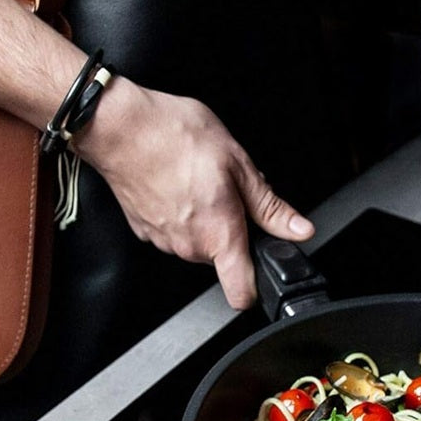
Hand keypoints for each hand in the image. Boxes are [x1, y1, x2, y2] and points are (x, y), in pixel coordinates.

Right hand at [75, 80, 313, 308]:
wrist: (120, 126)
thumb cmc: (174, 137)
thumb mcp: (238, 164)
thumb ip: (270, 206)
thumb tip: (299, 229)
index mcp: (219, 234)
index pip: (241, 293)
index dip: (257, 289)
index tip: (263, 272)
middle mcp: (190, 246)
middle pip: (223, 256)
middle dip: (232, 228)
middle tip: (227, 191)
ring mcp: (164, 241)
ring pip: (199, 241)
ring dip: (206, 218)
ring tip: (198, 180)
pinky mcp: (144, 230)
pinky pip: (175, 230)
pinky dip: (181, 212)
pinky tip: (177, 183)